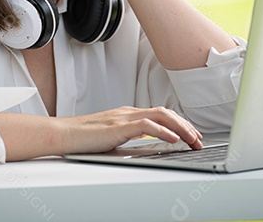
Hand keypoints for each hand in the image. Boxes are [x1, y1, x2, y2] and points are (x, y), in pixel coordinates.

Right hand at [59, 106, 202, 154]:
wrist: (64, 134)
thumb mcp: (115, 141)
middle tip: (199, 140)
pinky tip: (173, 140)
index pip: (162, 115)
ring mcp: (125, 117)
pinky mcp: (119, 126)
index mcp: (129, 115)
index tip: (192, 136)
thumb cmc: (84, 139)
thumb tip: (154, 149)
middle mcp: (129, 113)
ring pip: (161, 116)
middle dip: (186, 126)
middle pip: (166, 113)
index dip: (181, 124)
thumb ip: (133, 142)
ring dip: (180, 128)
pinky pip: (147, 126)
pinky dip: (163, 132)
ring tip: (192, 139)